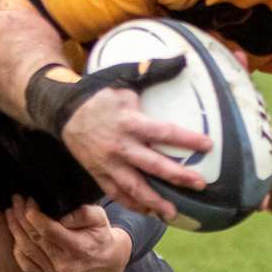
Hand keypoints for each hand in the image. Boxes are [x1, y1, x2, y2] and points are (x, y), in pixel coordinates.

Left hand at [7, 196, 129, 271]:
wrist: (107, 263)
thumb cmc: (101, 236)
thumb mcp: (100, 218)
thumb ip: (83, 213)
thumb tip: (61, 214)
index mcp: (79, 248)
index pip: (49, 231)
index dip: (35, 215)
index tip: (29, 200)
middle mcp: (65, 265)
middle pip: (35, 238)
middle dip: (22, 216)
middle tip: (16, 200)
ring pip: (27, 249)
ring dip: (15, 229)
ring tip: (10, 212)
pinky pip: (26, 265)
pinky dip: (17, 249)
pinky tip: (14, 233)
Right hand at [61, 84, 208, 219]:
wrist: (62, 109)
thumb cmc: (98, 92)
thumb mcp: (123, 77)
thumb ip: (153, 71)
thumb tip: (182, 58)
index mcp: (129, 122)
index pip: (164, 133)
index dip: (187, 140)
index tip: (208, 145)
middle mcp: (120, 146)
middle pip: (153, 166)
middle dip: (178, 177)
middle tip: (200, 184)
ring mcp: (108, 164)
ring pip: (134, 188)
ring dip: (154, 202)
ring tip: (173, 213)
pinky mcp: (98, 174)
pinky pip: (117, 193)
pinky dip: (133, 204)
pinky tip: (148, 211)